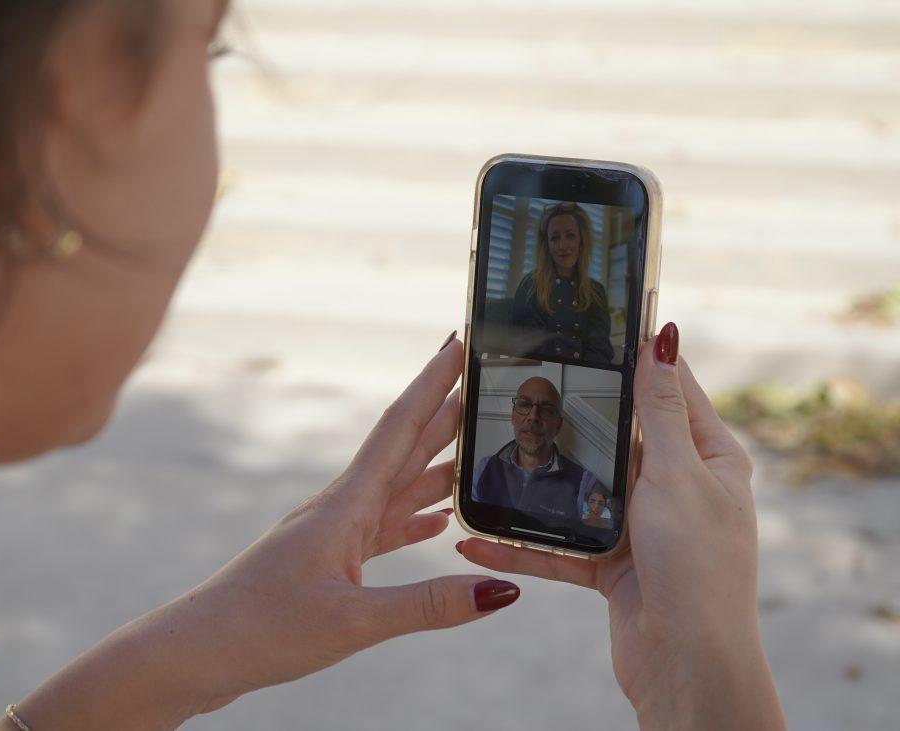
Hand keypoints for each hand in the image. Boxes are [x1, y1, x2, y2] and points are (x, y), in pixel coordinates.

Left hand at [177, 335, 518, 712]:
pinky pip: (384, 530)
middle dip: (446, 414)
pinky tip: (439, 523)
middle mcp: (341, 508)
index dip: (433, 383)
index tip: (459, 342)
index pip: (400, 426)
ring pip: (398, 489)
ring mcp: (335, 534)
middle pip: (405, 449)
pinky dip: (415, 522)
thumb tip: (500, 589)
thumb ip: (427, 605)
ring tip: (477, 447)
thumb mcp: (351, 621)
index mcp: (345, 505)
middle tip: (486, 385)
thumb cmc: (259, 629)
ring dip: (438, 466)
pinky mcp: (330, 562)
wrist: (195, 653)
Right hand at [457, 323, 785, 730]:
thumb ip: (661, 410)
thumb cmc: (698, 568)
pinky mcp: (610, 564)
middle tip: (524, 379)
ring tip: (487, 456)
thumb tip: (663, 338)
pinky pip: (557, 545)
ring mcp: (640, 526)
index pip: (669, 387)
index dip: (637, 353)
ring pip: (578, 490)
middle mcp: (675, 486)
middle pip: (615, 436)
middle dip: (571, 414)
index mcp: (706, 456)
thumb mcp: (678, 476)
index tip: (596, 321)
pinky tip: (475, 538)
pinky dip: (520, 543)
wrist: (688, 666)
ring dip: (535, 482)